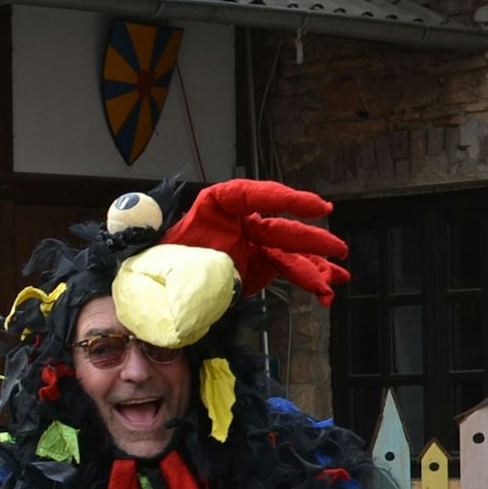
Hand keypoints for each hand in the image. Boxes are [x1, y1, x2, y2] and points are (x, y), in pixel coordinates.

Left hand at [163, 179, 349, 304]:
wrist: (160, 291)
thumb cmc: (159, 263)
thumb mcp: (158, 246)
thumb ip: (161, 233)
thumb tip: (147, 222)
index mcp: (213, 208)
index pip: (249, 195)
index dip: (283, 198)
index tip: (314, 207)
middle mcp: (238, 222)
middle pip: (278, 228)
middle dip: (309, 239)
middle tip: (337, 246)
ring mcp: (253, 244)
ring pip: (290, 252)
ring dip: (316, 264)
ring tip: (340, 277)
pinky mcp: (260, 265)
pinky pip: (288, 269)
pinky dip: (308, 280)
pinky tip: (325, 293)